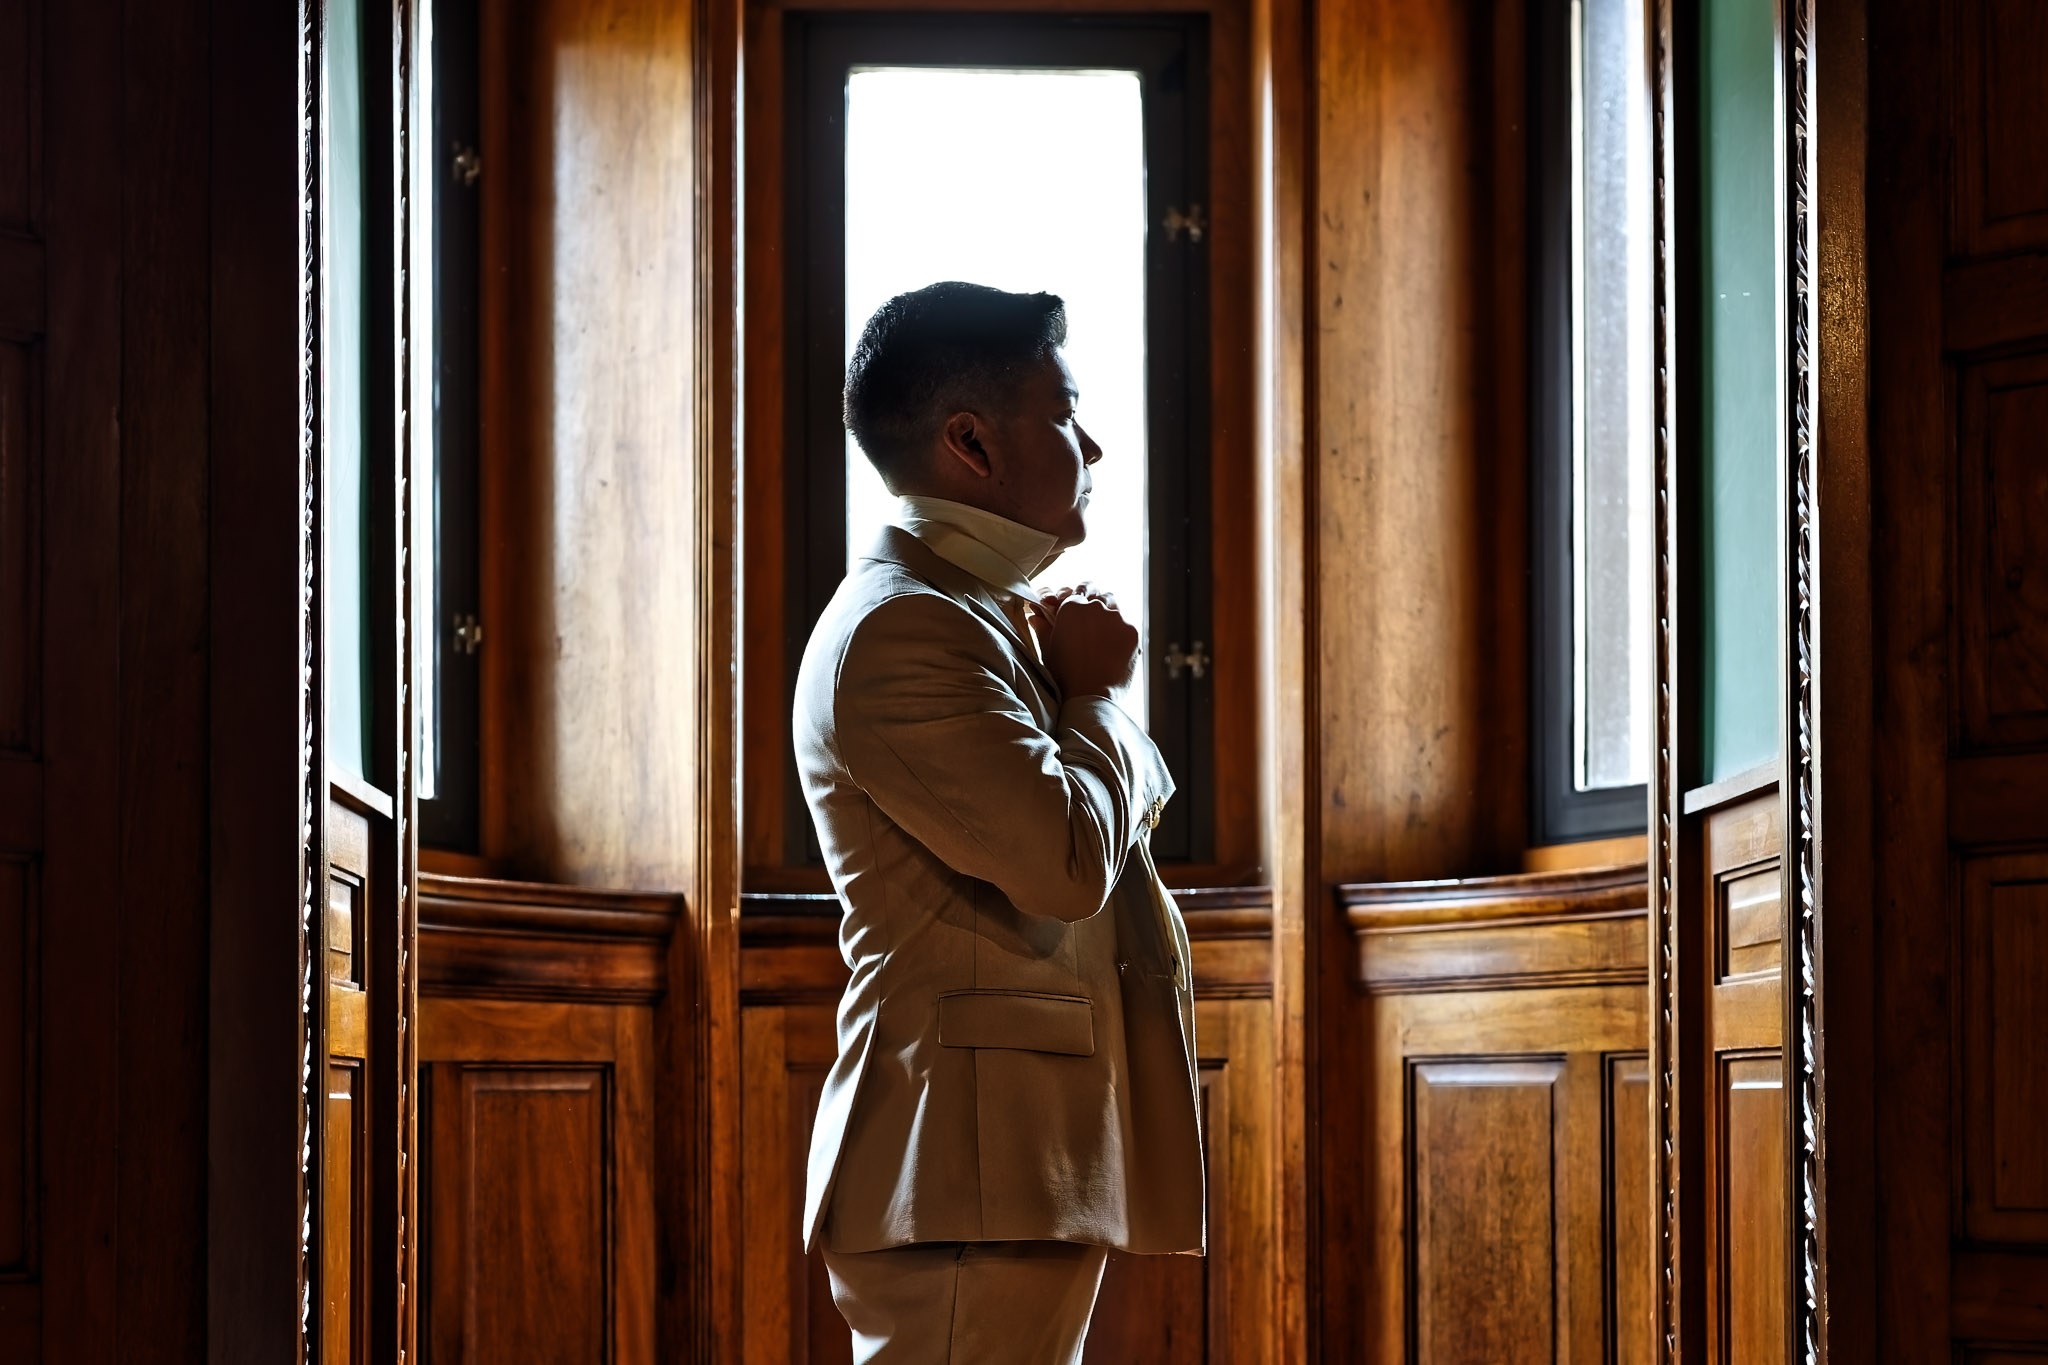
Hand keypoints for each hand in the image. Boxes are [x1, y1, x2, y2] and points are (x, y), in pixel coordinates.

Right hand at [1029, 583, 1138, 699]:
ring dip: (1108, 614)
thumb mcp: (1048, 650)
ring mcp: (1116, 617)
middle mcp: (1095, 606)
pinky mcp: (1132, 631)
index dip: (1077, 599)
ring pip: (1114, 606)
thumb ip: (1042, 628)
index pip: (1077, 592)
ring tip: (1102, 634)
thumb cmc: (1065, 675)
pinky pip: (1127, 624)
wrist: (1091, 696)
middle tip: (1090, 622)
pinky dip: (1121, 631)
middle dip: (1094, 605)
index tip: (1077, 609)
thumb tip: (1035, 616)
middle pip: (1098, 596)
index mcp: (1071, 607)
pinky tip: (1114, 646)